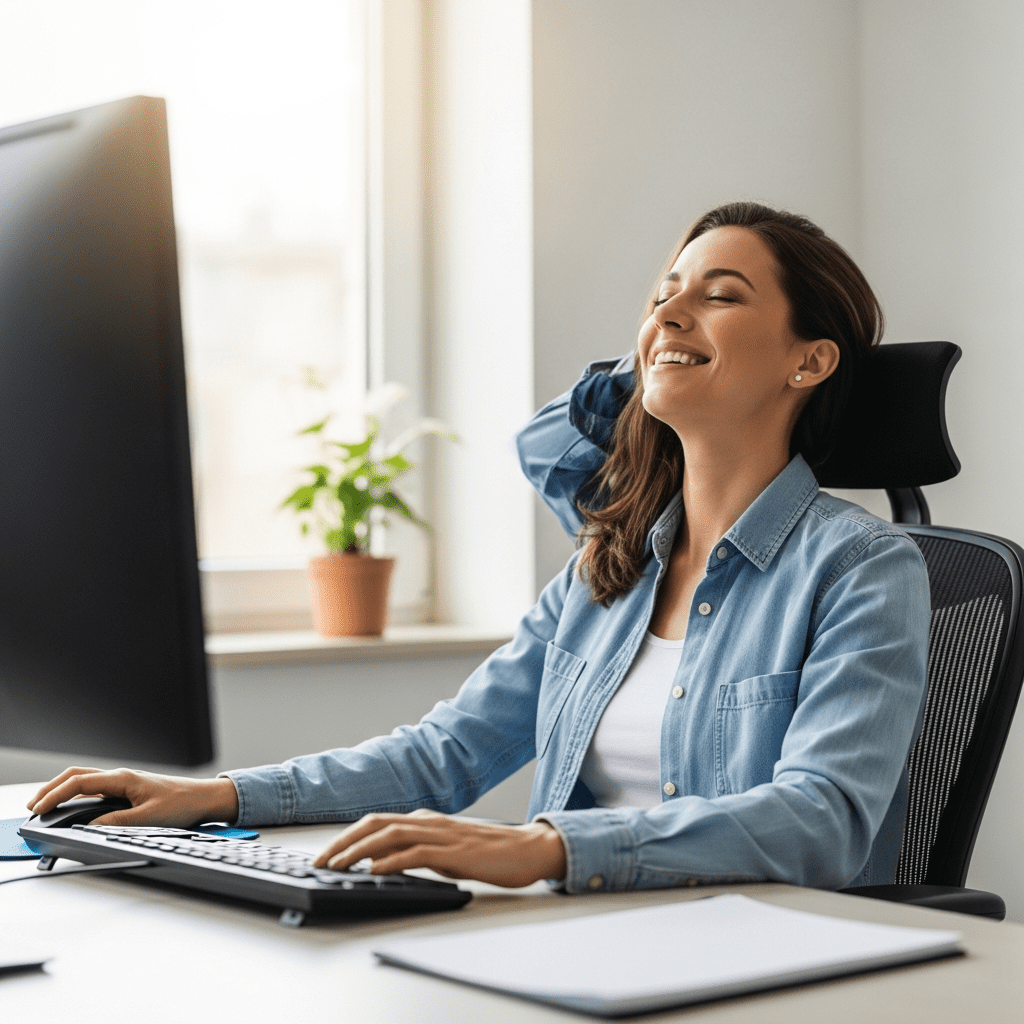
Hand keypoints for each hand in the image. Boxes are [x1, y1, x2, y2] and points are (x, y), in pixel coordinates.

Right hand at [26, 766, 238, 827]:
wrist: (204, 798)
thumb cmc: (182, 803)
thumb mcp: (149, 818)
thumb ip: (118, 823)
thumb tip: (90, 827)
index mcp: (123, 779)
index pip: (80, 783)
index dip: (55, 795)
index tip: (39, 808)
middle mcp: (121, 777)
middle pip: (77, 776)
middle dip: (51, 788)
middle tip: (33, 805)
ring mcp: (124, 782)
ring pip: (85, 780)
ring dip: (62, 789)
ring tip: (45, 805)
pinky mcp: (128, 790)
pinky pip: (95, 787)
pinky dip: (76, 793)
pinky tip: (71, 805)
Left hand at [312, 809, 566, 887]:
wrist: (528, 849)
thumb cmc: (489, 852)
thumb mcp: (445, 851)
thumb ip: (417, 852)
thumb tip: (383, 863)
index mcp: (425, 819)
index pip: (376, 822)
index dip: (347, 836)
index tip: (326, 854)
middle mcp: (429, 821)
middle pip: (376, 823)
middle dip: (343, 841)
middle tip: (320, 860)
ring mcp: (442, 834)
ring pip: (391, 834)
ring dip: (360, 849)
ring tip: (339, 865)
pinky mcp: (455, 852)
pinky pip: (417, 853)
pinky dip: (393, 860)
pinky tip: (377, 869)